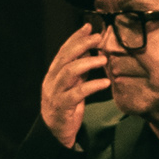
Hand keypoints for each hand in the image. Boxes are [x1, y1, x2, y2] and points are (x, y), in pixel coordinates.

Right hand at [37, 26, 111, 143]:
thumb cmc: (66, 105)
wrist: (55, 131)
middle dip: (81, 45)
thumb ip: (79, 68)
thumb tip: (89, 49)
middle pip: (65, 57)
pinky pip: (77, 93)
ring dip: (87, 63)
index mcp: (54, 72)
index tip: (89, 26)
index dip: (75, 37)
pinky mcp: (63, 106)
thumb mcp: (73, 83)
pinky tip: (105, 83)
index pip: (64, 50)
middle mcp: (52, 80)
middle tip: (98, 38)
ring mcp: (55, 92)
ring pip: (69, 72)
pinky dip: (92, 86)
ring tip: (104, 59)